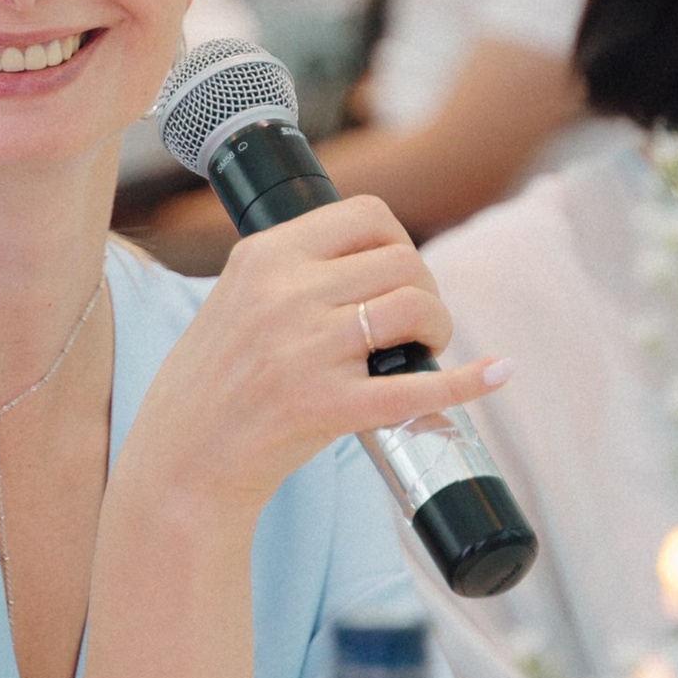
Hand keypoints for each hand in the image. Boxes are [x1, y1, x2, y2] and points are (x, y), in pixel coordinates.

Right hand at [112, 194, 506, 541]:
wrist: (180, 463)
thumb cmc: (211, 386)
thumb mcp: (234, 300)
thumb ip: (291, 273)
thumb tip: (374, 257)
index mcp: (262, 257)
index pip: (364, 214)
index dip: (399, 239)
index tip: (399, 270)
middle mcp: (284, 295)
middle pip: (401, 260)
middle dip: (426, 289)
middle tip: (417, 323)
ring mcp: (306, 351)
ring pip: (414, 308)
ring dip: (438, 327)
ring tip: (426, 349)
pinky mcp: (325, 407)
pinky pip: (417, 387)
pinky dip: (468, 382)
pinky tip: (497, 374)